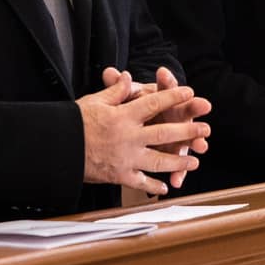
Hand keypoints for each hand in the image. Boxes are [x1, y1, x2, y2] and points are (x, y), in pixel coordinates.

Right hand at [79, 74, 209, 194]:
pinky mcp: (120, 175)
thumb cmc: (74, 122)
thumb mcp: (95, 101)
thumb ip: (116, 91)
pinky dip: (154, 186)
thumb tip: (128, 77)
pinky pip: (142, 182)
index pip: (154, 102)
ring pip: (159, 161)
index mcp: (124, 115)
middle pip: (164, 133)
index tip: (191, 93)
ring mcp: (126, 158)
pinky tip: (166, 188)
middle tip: (205, 130)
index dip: (174, 97)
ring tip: (194, 161)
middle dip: (187, 131)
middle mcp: (129, 137)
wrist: (59, 148)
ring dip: (179, 161)